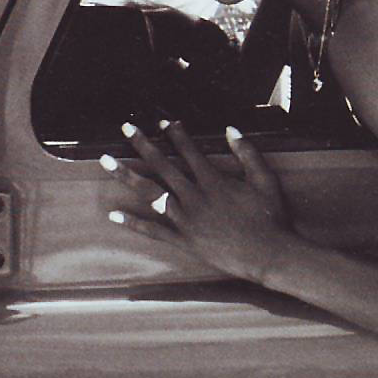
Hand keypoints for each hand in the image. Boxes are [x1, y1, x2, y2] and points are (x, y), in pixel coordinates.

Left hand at [105, 120, 289, 284]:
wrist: (268, 255)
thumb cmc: (270, 217)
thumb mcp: (265, 179)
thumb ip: (247, 153)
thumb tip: (230, 129)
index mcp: (213, 180)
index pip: (188, 150)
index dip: (175, 134)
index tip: (163, 122)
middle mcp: (194, 196)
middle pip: (162, 165)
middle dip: (142, 144)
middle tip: (125, 128)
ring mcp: (185, 219)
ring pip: (150, 193)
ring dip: (127, 175)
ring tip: (107, 162)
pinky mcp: (183, 240)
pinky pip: (153, 230)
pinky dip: (133, 222)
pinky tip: (114, 214)